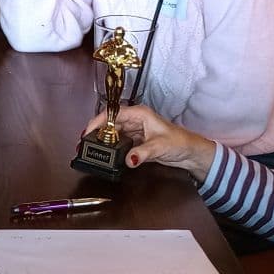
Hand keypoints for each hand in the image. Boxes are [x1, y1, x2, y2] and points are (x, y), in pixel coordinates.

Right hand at [87, 104, 215, 181]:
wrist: (189, 153)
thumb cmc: (179, 142)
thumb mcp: (159, 147)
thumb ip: (142, 153)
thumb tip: (128, 159)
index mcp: (139, 114)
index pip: (113, 113)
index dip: (98, 121)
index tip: (88, 132)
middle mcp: (134, 120)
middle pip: (109, 123)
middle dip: (96, 133)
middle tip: (84, 144)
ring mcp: (134, 130)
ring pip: (112, 133)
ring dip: (101, 141)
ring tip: (90, 150)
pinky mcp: (135, 141)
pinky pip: (118, 142)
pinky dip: (110, 148)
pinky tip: (104, 154)